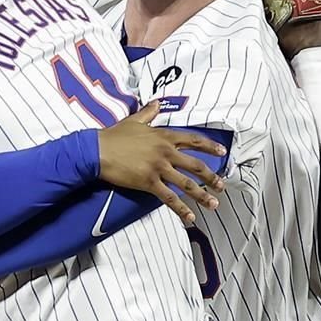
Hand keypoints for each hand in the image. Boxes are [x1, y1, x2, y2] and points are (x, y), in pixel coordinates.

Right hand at [98, 101, 226, 223]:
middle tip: (222, 185)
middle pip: (196, 165)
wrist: (98, 150)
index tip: (222, 152)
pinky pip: (169, 198)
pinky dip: (181, 209)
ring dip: (202, 195)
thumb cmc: (114, 136)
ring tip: (213, 204)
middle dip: (211, 177)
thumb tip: (156, 103)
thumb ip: (148, 113)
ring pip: (187, 184)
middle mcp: (166, 152)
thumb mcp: (134, 121)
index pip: (193, 140)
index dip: (210, 146)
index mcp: (164, 136)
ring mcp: (159, 168)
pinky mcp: (149, 182)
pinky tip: (190, 217)